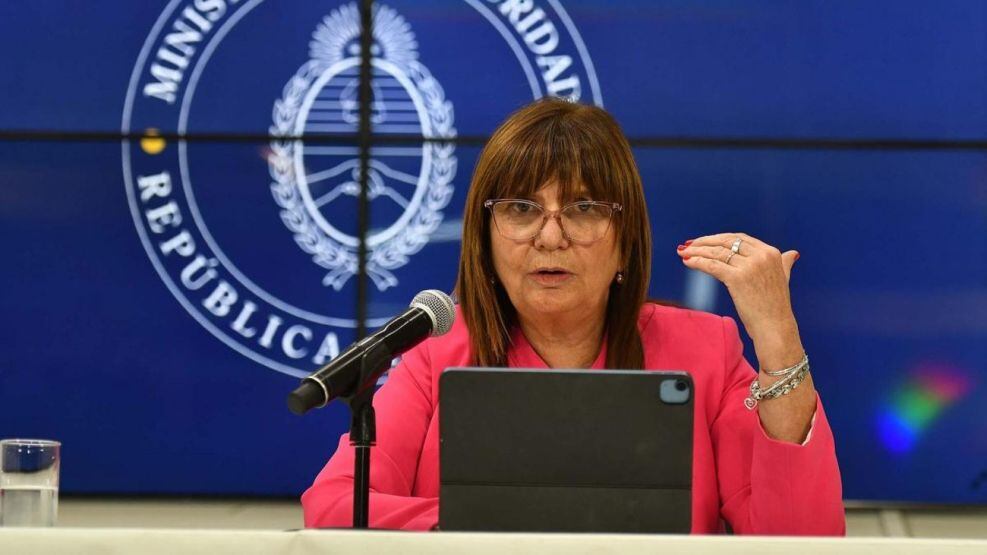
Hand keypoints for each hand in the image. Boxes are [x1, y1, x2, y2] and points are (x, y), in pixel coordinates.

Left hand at [675, 233, 799, 348]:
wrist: (775, 327)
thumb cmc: (776, 307)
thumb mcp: (784, 278)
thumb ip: (784, 263)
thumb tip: (792, 253)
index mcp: (771, 252)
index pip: (739, 238)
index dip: (718, 238)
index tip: (704, 241)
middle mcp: (761, 256)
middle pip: (725, 242)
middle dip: (704, 242)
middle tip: (689, 245)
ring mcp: (749, 266)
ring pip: (716, 253)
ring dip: (697, 251)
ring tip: (683, 252)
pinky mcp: (737, 278)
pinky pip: (712, 266)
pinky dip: (698, 262)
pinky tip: (688, 262)